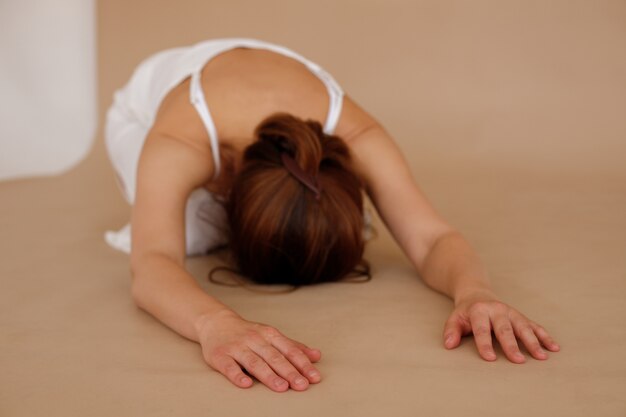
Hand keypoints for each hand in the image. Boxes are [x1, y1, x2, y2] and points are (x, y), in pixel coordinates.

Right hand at [196, 310, 321, 391]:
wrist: (215, 323)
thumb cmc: (248, 333)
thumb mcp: (271, 335)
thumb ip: (293, 346)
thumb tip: (317, 356)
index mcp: (270, 335)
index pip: (289, 350)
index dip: (303, 364)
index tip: (314, 377)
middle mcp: (255, 339)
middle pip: (274, 357)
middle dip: (289, 372)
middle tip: (302, 385)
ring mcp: (237, 347)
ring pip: (254, 362)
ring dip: (269, 375)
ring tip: (281, 387)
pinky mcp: (220, 356)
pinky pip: (229, 366)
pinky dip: (237, 375)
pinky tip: (246, 384)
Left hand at [443, 293, 560, 362]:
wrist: (477, 294)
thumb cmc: (466, 312)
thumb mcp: (455, 318)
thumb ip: (451, 331)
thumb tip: (449, 344)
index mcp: (479, 311)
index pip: (482, 329)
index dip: (484, 343)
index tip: (489, 359)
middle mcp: (497, 310)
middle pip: (505, 328)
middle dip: (511, 345)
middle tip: (518, 361)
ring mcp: (511, 313)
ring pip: (523, 326)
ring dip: (533, 341)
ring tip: (542, 357)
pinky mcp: (521, 316)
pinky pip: (534, 326)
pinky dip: (544, 336)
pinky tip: (554, 347)